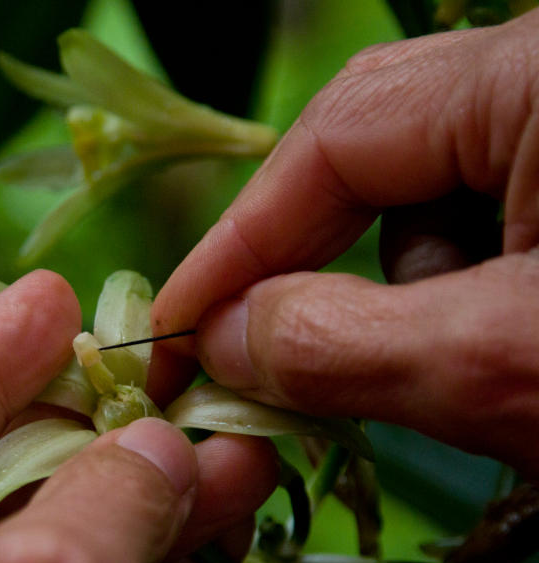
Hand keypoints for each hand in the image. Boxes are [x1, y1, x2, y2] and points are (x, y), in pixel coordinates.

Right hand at [151, 9, 538, 475]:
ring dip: (413, 297)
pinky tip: (507, 352)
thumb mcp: (503, 364)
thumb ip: (339, 343)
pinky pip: (490, 220)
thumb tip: (217, 337)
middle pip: (375, 157)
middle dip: (323, 272)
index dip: (239, 247)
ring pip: (433, 199)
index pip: (334, 139)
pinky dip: (469, 298)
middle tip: (274, 365)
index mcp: (535, 75)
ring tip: (464, 372)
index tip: (174, 335)